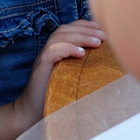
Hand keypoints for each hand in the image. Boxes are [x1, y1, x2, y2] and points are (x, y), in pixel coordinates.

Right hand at [0, 20, 105, 139]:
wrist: (32, 113)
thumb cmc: (55, 98)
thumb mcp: (71, 79)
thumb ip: (82, 68)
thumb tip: (107, 64)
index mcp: (55, 52)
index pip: (67, 30)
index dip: (83, 25)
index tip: (101, 29)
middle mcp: (48, 52)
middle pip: (64, 30)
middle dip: (86, 29)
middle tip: (104, 35)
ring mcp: (43, 59)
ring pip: (58, 37)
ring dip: (79, 36)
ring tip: (97, 42)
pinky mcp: (40, 68)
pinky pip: (51, 52)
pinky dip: (66, 49)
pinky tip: (81, 53)